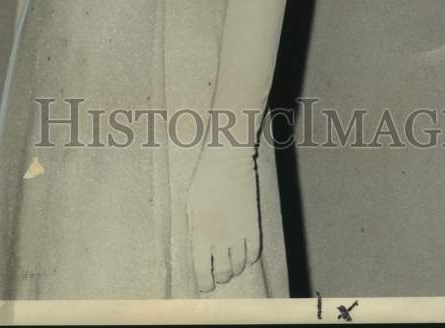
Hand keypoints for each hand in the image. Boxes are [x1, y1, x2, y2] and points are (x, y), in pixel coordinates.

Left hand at [185, 143, 260, 291]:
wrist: (227, 160)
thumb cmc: (203, 179)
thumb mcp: (190, 204)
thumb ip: (194, 229)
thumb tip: (197, 249)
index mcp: (200, 233)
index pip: (202, 270)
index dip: (204, 282)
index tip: (204, 284)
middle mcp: (220, 238)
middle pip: (223, 272)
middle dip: (220, 277)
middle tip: (218, 274)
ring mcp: (238, 233)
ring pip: (240, 265)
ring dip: (235, 269)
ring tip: (231, 264)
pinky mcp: (253, 224)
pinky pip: (254, 251)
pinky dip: (250, 257)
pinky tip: (246, 254)